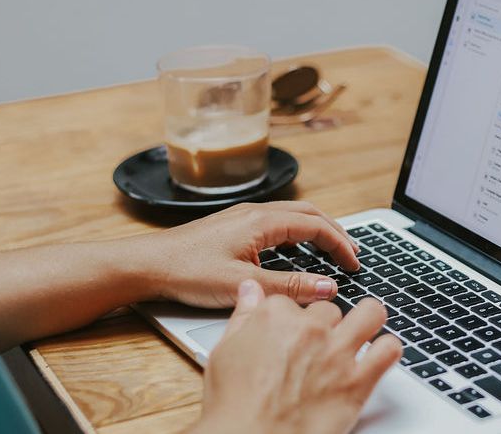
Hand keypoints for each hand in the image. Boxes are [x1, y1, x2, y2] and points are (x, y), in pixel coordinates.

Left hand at [133, 201, 360, 306]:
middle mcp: (255, 213)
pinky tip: (296, 249)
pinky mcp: (233, 227)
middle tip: (352, 253)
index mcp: (261, 221)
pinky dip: (298, 232)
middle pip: (309, 213)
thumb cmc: (186, 271)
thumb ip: (288, 287)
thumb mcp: (243, 285)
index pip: (316, 225)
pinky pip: (277, 222)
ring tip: (332, 248)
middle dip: (335, 231)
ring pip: (293, 215)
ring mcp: (243, 218)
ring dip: (317, 229)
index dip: (341, 244)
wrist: (146, 265)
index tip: (355, 264)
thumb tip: (326, 287)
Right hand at [194, 280, 402, 433]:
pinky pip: (389, 350)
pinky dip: (388, 351)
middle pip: (330, 310)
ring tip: (361, 336)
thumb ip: (243, 315)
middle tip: (319, 348)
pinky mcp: (357, 381)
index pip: (294, 301)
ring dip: (367, 322)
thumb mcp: (224, 352)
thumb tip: (250, 290)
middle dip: (327, 327)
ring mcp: (337, 353)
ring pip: (370, 314)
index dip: (294, 321)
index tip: (292, 335)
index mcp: (275, 317)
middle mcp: (310, 329)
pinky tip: (378, 357)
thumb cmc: (234, 406)